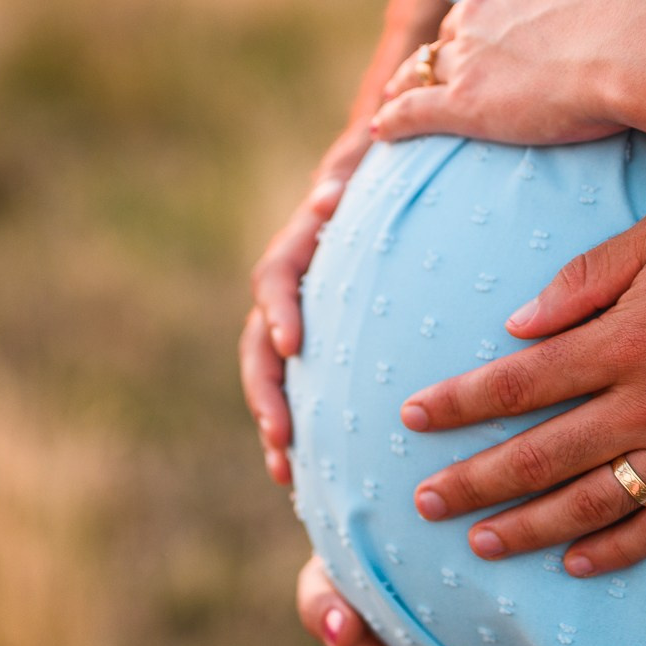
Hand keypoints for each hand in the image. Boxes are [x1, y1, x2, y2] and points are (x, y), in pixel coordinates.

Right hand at [242, 132, 368, 484]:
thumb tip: (329, 196)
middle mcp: (290, 287)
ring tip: (285, 470)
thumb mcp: (370, 169)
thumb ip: (350, 180)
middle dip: (266, 392)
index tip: (292, 345)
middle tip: (280, 436)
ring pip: (272, 376)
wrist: (379, 182)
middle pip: (260, 343)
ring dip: (274, 420)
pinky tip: (304, 476)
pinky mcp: (316, 346)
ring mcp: (298, 318)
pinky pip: (297, 389)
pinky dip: (296, 428)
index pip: (275, 278)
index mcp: (299, 246)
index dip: (279, 311)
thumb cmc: (385, 173)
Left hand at [370, 0, 645, 145]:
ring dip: (411, 80)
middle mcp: (483, 7)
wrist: (636, 42)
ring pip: (426, 67)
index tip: (491, 29)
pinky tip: (381, 131)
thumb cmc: (643, 1)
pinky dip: (394, 119)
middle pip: (454, 30)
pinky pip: (414, 110)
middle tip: (443, 66)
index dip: (489, 15)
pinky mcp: (465, 102)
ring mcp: (470, 55)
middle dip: (449, 47)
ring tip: (397, 95)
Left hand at [402, 200, 645, 574]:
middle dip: (473, 483)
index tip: (411, 418)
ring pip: (593, 502)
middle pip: (540, 455)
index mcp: (623, 339)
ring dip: (528, 528)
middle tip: (423, 504)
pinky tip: (575, 565)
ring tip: (480, 544)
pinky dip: (617, 550)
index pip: (516, 383)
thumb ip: (583, 279)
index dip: (458, 405)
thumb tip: (516, 327)